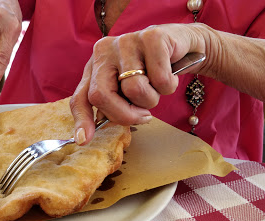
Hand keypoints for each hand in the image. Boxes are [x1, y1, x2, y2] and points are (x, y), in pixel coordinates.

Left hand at [70, 24, 206, 144]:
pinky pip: (160, 78)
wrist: (183, 45)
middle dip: (123, 114)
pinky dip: (169, 85)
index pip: (81, 97)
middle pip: (101, 95)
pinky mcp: (152, 37)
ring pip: (134, 90)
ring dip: (152, 99)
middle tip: (143, 116)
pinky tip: (170, 73)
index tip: (84, 140)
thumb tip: (93, 133)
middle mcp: (104, 50)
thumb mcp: (126, 89)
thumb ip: (111, 104)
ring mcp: (126, 41)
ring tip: (157, 87)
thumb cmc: (151, 72)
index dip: (82, 120)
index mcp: (95, 65)